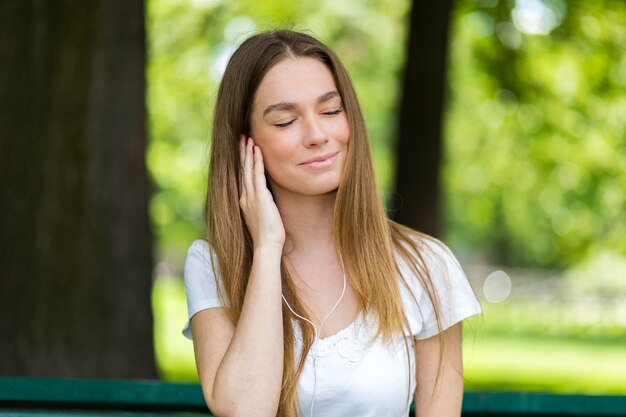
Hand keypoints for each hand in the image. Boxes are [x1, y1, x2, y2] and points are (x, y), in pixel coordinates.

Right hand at [238, 135, 285, 249]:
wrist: (266, 245)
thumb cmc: (268, 237)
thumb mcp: (262, 218)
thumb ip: (262, 207)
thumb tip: (266, 202)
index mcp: (244, 202)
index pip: (242, 178)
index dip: (242, 163)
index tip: (242, 151)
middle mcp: (244, 197)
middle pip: (242, 170)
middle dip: (242, 153)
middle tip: (241, 138)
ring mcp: (251, 196)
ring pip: (248, 170)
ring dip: (247, 153)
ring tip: (247, 138)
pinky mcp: (260, 197)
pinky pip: (257, 175)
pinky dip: (257, 161)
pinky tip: (257, 150)